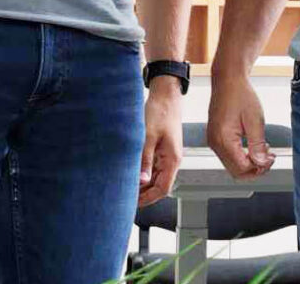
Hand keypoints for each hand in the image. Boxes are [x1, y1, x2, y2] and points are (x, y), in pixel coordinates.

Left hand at [139, 78, 183, 207]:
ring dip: (143, 184)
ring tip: (126, 187)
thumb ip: (145, 160)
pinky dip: (144, 173)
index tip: (134, 204)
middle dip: (144, 194)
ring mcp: (168, 155)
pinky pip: (154, 167)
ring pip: (156, 178)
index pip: (163, 188)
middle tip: (126, 198)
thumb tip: (142, 181)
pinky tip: (132, 173)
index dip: (148, 198)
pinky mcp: (162, 149)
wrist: (166, 95)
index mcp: (172, 159)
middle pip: (159, 186)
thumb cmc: (159, 112)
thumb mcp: (148, 137)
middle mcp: (172, 160)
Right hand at [208, 73, 274, 180]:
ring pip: (232, 165)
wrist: (228, 79)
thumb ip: (257, 144)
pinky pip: (228, 155)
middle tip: (269, 159)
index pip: (242, 168)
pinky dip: (241, 156)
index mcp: (223, 139)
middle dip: (254, 169)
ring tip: (263, 151)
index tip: (271, 158)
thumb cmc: (240, 94)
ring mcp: (213, 140)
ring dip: (249, 163)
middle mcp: (215, 143)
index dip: (259, 167)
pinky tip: (252, 146)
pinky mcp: (215, 137)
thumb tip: (261, 163)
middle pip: (236, 171)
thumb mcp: (255, 120)